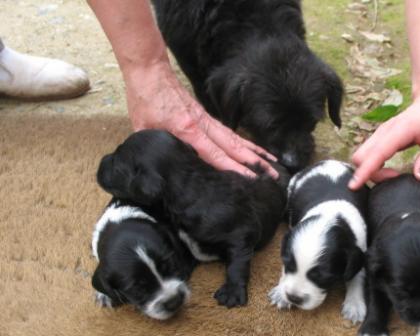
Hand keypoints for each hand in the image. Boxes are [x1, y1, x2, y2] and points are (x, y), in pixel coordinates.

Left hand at [124, 62, 277, 178]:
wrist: (150, 72)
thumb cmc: (145, 100)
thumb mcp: (143, 129)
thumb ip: (155, 149)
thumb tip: (157, 169)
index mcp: (187, 131)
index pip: (215, 154)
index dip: (233, 168)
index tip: (250, 179)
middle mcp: (203, 126)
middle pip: (235, 147)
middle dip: (256, 163)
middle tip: (275, 176)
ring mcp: (208, 121)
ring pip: (237, 140)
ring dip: (257, 154)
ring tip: (274, 165)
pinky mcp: (208, 118)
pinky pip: (231, 133)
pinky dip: (246, 143)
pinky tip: (255, 151)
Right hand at [349, 88, 419, 188]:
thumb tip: (419, 176)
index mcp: (400, 131)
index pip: (376, 153)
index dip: (364, 171)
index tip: (355, 185)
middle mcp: (385, 131)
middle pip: (360, 157)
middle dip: (369, 173)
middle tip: (393, 178)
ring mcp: (381, 134)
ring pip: (361, 156)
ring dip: (371, 170)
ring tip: (394, 175)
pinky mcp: (380, 138)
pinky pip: (368, 155)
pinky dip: (373, 166)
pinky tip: (389, 170)